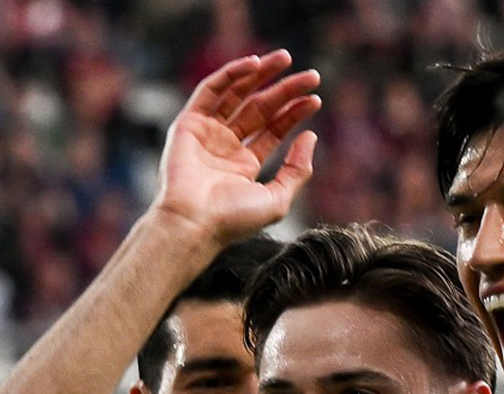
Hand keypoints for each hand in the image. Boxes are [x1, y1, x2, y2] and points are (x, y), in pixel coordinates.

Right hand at [152, 49, 320, 248]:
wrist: (194, 222)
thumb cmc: (234, 219)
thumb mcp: (277, 198)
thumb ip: (297, 170)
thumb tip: (311, 137)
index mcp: (244, 165)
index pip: (273, 130)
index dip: (294, 113)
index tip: (315, 100)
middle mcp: (225, 147)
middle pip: (259, 109)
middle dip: (285, 90)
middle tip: (312, 76)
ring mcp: (206, 133)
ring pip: (237, 94)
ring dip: (261, 74)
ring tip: (286, 60)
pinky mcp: (188, 123)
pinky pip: (211, 90)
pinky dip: (231, 74)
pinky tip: (255, 64)